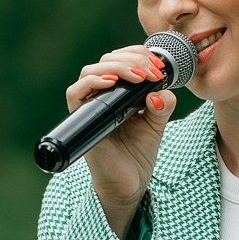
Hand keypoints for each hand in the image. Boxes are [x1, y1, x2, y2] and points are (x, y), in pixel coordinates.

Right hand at [67, 45, 177, 236]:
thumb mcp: (157, 123)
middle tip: (153, 72)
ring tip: (139, 77)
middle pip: (106, 60)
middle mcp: (100, 95)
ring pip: (90, 71)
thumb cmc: (138, 152)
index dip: (139, 55)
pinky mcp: (82, 121)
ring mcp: (89, 107)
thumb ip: (163, 104)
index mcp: (118, 91)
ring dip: (117, 67)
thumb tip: (159, 91)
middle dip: (132, 59)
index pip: (120, 58)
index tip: (159, 66)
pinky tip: (112, 83)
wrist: (129, 184)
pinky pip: (75, 93)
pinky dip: (92, 82)